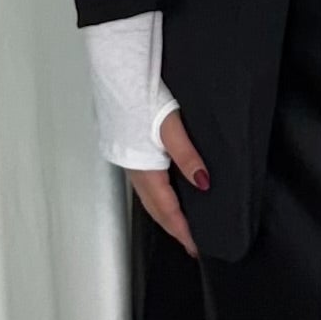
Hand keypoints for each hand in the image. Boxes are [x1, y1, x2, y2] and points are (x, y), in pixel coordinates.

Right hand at [124, 107, 209, 257]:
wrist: (117, 73)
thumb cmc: (140, 93)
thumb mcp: (171, 124)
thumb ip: (187, 155)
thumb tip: (203, 182)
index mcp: (144, 168)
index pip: (167, 210)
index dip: (182, 230)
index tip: (195, 246)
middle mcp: (134, 169)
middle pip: (155, 209)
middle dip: (173, 228)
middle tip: (190, 242)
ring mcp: (129, 160)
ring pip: (149, 197)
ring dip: (164, 213)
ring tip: (181, 224)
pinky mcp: (129, 149)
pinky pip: (145, 183)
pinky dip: (157, 196)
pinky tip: (167, 194)